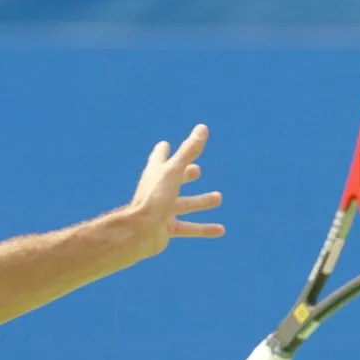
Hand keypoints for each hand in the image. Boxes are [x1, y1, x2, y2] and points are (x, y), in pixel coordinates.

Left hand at [127, 124, 224, 258]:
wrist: (139, 232)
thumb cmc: (155, 197)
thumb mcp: (175, 171)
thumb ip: (189, 150)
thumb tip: (202, 127)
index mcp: (156, 173)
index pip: (160, 157)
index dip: (164, 150)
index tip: (166, 145)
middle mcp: (157, 190)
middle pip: (173, 180)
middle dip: (185, 174)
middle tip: (197, 170)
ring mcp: (161, 210)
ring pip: (184, 204)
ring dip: (201, 201)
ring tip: (218, 198)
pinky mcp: (166, 228)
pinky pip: (188, 228)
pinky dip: (204, 228)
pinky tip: (220, 230)